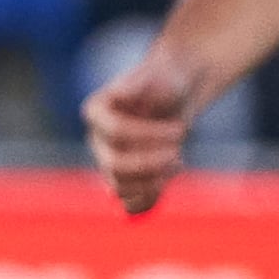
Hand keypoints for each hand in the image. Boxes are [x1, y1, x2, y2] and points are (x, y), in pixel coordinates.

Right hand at [80, 45, 201, 217]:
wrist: (175, 96)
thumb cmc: (167, 81)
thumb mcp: (159, 73)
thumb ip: (140, 81)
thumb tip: (118, 92)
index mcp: (96, 111)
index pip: (116, 132)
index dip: (151, 136)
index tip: (181, 128)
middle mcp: (97, 140)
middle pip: (114, 165)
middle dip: (151, 163)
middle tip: (179, 152)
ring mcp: (109, 162)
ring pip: (119, 189)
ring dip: (153, 182)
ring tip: (178, 161)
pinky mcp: (125, 180)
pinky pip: (129, 205)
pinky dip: (148, 201)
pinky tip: (167, 180)